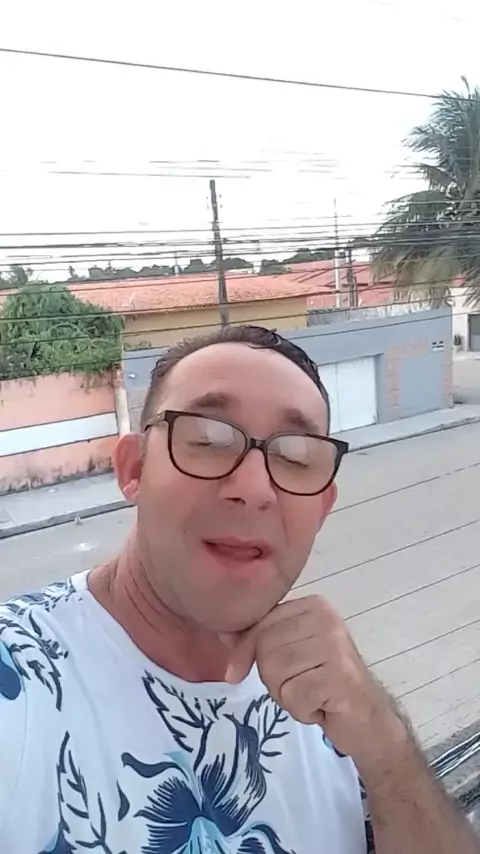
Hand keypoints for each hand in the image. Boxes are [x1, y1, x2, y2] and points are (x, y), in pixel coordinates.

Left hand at [223, 595, 407, 773]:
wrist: (369, 720)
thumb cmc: (325, 684)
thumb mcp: (288, 655)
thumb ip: (258, 640)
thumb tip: (222, 632)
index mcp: (312, 606)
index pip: (260, 623)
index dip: (245, 650)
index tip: (238, 671)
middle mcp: (325, 618)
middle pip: (265, 647)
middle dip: (273, 678)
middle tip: (299, 686)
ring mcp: (335, 645)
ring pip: (275, 671)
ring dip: (287, 695)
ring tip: (311, 695)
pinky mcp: (340, 675)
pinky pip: (293, 694)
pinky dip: (302, 710)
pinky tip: (322, 706)